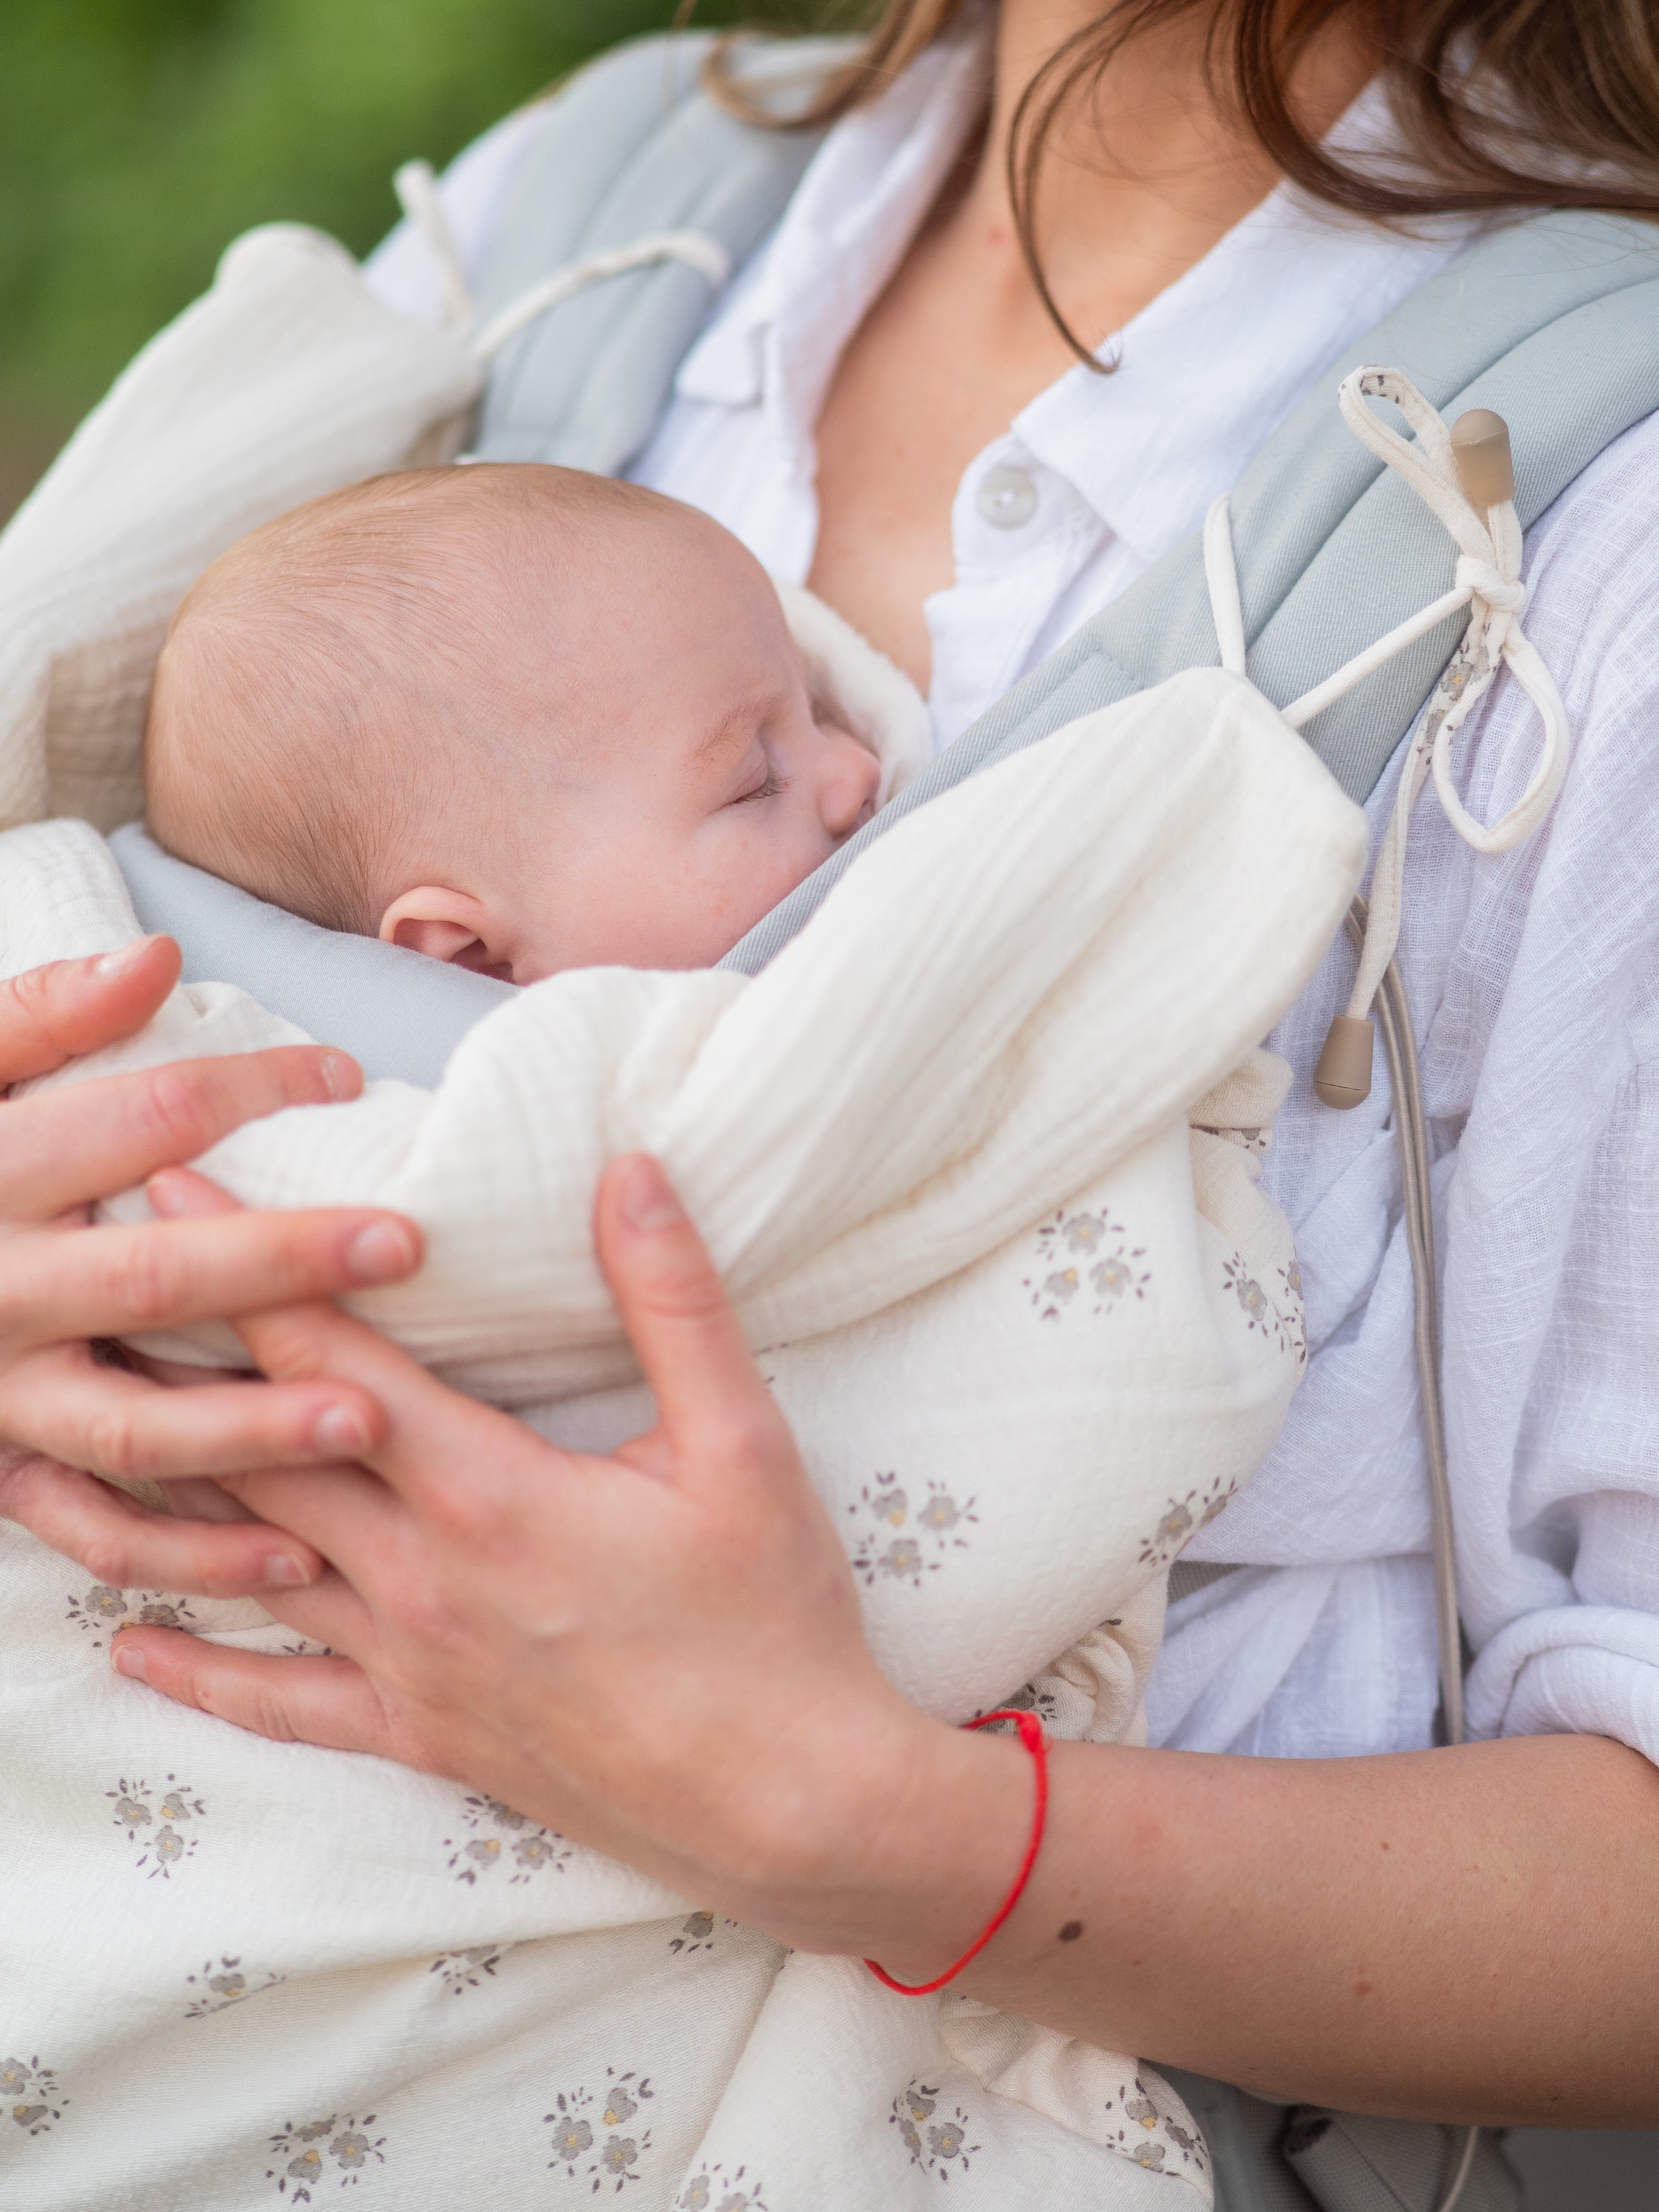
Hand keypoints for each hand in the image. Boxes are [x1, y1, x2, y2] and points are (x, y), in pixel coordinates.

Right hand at [0, 937, 422, 1592]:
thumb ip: (39, 1015)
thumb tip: (158, 957)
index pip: (140, 1122)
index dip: (248, 1091)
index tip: (347, 1076)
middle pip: (152, 1278)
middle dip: (282, 1265)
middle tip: (405, 1243)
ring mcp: (1, 1397)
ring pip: (133, 1429)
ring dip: (254, 1431)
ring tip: (368, 1417)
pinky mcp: (5, 1473)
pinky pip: (98, 1532)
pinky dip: (191, 1557)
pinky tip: (299, 1556)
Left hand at [110, 1153, 1029, 1964]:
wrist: (787, 1803)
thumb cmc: (771, 1621)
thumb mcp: (744, 1448)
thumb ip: (675, 1303)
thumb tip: (631, 1171)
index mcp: (486, 1492)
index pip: (329, 1357)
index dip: (243, 1268)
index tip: (168, 1193)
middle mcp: (418, 1576)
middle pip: (256, 1446)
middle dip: (167, 1355)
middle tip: (92, 1286)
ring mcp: (406, 1665)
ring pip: (242, 1562)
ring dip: (152, 1496)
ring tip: (68, 1440)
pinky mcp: (420, 1734)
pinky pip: (282, 1701)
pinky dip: (202, 1670)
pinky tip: (132, 1645)